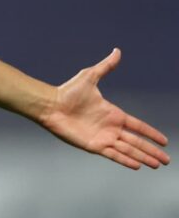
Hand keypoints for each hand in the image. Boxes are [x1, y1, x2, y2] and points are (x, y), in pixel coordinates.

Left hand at [41, 48, 169, 169]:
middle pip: (137, 142)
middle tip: (166, 161)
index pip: (138, 126)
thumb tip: (117, 51)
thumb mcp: (90, 76)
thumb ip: (106, 66)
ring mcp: (103, 137)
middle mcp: (110, 127)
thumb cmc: (68, 91)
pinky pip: (113, 154)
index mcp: (113, 114)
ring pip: (128, 150)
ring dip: (143, 157)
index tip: (164, 141)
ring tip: (156, 166)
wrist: (51, 105)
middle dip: (152, 151)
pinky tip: (137, 165)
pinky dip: (125, 160)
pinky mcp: (94, 145)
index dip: (151, 133)